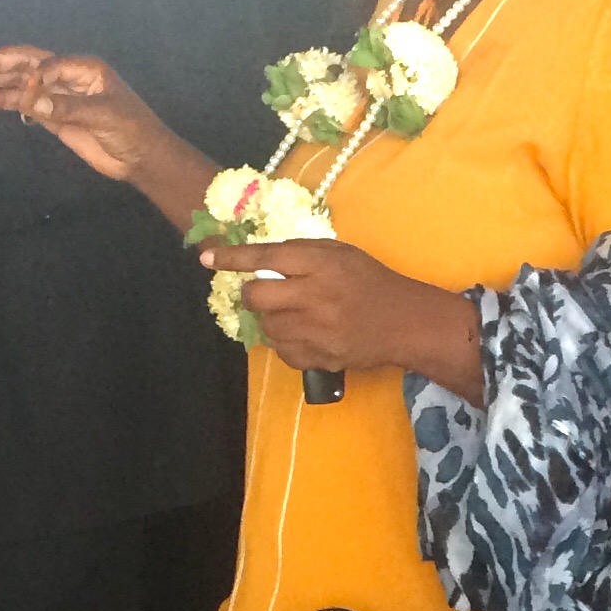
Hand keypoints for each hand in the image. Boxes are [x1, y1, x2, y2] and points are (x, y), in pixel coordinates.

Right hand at [0, 47, 166, 180]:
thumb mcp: (103, 115)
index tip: (24, 93)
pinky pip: (26, 104)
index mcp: (83, 68)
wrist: (140, 157)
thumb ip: (67, 108)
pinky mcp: (54, 116)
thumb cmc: (131, 129)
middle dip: (1, 66)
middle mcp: (68, 77)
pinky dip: (7, 102)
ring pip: (23, 84)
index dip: (31, 74)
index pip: (47, 63)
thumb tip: (32, 101)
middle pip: (28, 65)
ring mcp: (59, 97)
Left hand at [198, 238, 479, 392]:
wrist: (404, 322)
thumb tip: (260, 261)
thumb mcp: (340, 254)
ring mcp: (316, 330)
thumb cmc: (370, 281)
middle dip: (250, 294)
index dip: (233, 258)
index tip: (206, 258)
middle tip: (259, 293)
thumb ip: (302, 254)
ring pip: (267, 326)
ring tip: (292, 314)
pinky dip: (284, 342)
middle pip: (257, 296)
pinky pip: (283, 351)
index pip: (267, 258)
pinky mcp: (320, 356)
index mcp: (321, 263)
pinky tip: (302, 334)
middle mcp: (315, 295)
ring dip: (270, 319)